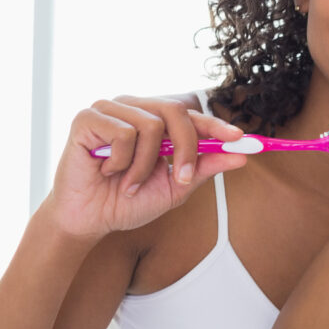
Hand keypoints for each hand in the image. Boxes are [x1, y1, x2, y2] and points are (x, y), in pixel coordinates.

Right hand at [45, 95, 247, 238]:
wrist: (88, 220)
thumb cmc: (128, 200)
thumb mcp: (176, 187)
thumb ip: (205, 168)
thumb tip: (241, 157)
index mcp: (155, 120)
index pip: (191, 115)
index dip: (216, 125)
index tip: (240, 139)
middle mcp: (134, 108)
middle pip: (176, 111)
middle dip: (186, 147)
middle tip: (181, 178)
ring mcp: (110, 109)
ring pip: (150, 125)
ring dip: (145, 165)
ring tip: (128, 181)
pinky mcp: (87, 118)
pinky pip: (123, 133)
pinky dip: (121, 160)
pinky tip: (107, 170)